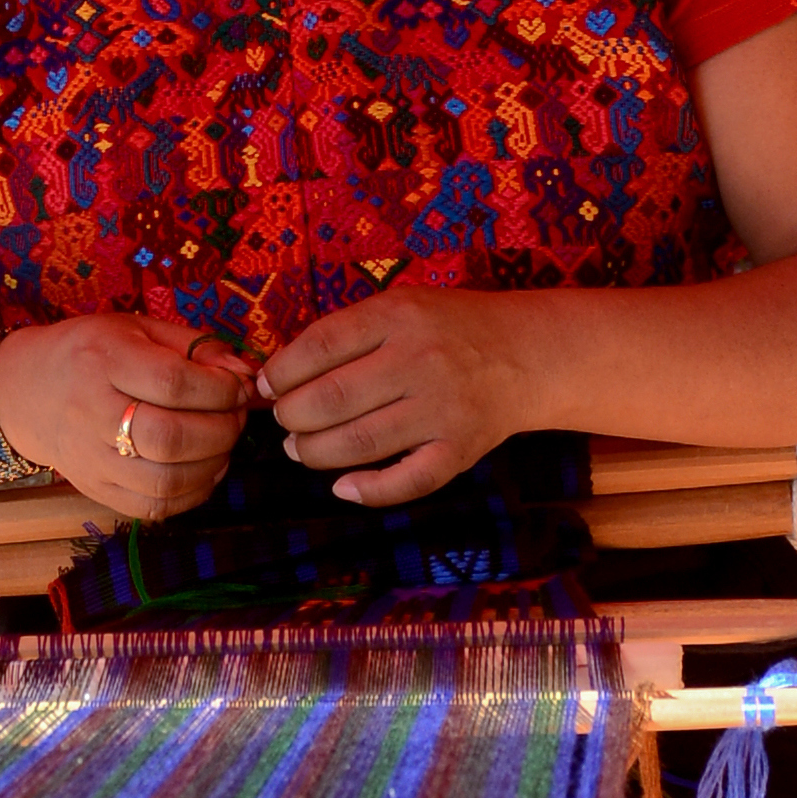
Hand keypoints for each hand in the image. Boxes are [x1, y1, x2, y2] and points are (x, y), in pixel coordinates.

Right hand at [0, 311, 252, 520]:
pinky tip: (203, 470)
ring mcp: (91, 459)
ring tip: (222, 445)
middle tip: (235, 418)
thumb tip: (247, 374)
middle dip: (221, 430)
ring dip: (211, 465)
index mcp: (103, 360)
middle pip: (169, 437)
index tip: (238, 387)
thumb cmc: (91, 353)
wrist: (25, 394)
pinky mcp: (95, 490)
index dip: (220, 389)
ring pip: (164, 480)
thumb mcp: (138, 329)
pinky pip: (152, 507)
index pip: (173, 383)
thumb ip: (195, 347)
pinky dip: (191, 493)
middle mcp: (92, 413)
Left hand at [264, 289, 524, 510]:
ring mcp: (441, 409)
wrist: (528, 353)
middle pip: (330, 399)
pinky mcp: (459, 449)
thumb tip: (279, 375)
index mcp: (398, 317)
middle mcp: (419, 360)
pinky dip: (368, 491)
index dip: (281, 373)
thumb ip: (347, 334)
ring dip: (314, 453)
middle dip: (291, 417)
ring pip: (358, 443)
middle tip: (285, 422)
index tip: (268, 387)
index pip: (319, 346)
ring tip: (301, 449)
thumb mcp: (401, 307)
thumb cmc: (450, 328)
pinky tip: (343, 487)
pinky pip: (407, 482)